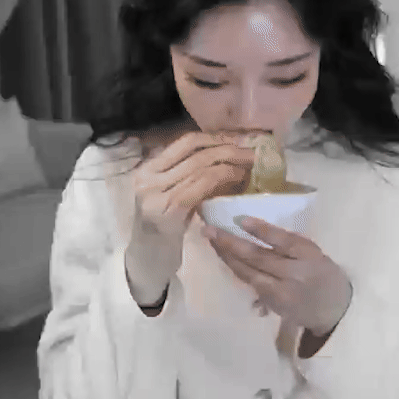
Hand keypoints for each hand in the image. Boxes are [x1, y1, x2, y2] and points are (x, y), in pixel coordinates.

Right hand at [125, 132, 255, 304]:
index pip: (185, 142)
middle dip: (228, 149)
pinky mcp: (170, 209)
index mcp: (147, 169)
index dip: (215, 138)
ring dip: (231, 164)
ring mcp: (156, 193)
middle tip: (251, 152)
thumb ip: (184, 174)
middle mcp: (148, 177)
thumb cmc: (161, 227)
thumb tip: (222, 153)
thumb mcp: (168, 194)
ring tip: (250, 166)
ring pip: (202, 167)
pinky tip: (238, 181)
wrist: (147, 261)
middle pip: (196, 153)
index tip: (237, 140)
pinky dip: (224, 179)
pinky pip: (202, 185)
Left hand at [203, 218, 352, 336]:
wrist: (335, 309)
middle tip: (209, 229)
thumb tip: (251, 226)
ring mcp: (282, 292)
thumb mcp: (312, 253)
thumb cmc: (322, 273)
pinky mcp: (273, 304)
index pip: (284, 241)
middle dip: (231, 243)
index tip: (241, 219)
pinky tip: (223, 257)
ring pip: (248, 273)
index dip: (263, 231)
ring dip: (227, 256)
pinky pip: (250, 283)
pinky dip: (235, 269)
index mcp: (309, 255)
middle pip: (259, 258)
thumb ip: (287, 244)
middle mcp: (295, 274)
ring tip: (211, 240)